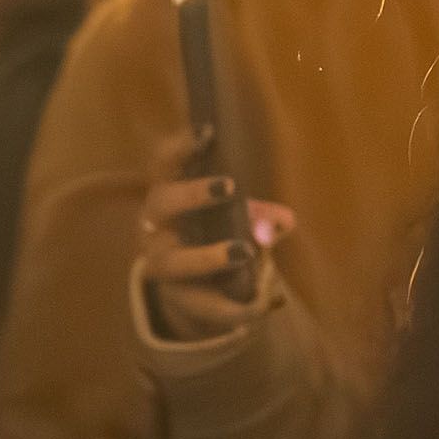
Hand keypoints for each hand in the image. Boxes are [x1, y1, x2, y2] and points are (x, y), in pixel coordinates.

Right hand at [129, 130, 275, 354]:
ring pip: (173, 261)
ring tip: (244, 252)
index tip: (208, 131)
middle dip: (192, 194)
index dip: (181, 146)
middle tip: (228, 186)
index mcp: (168, 195)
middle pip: (162, 203)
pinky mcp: (175, 298)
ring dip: (208, 256)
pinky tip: (259, 306)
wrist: (195, 288)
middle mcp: (155, 225)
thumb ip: (260, 217)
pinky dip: (231, 307)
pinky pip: (199, 304)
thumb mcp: (237, 220)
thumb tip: (284, 221)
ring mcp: (160, 263)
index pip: (164, 163)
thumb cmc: (213, 236)